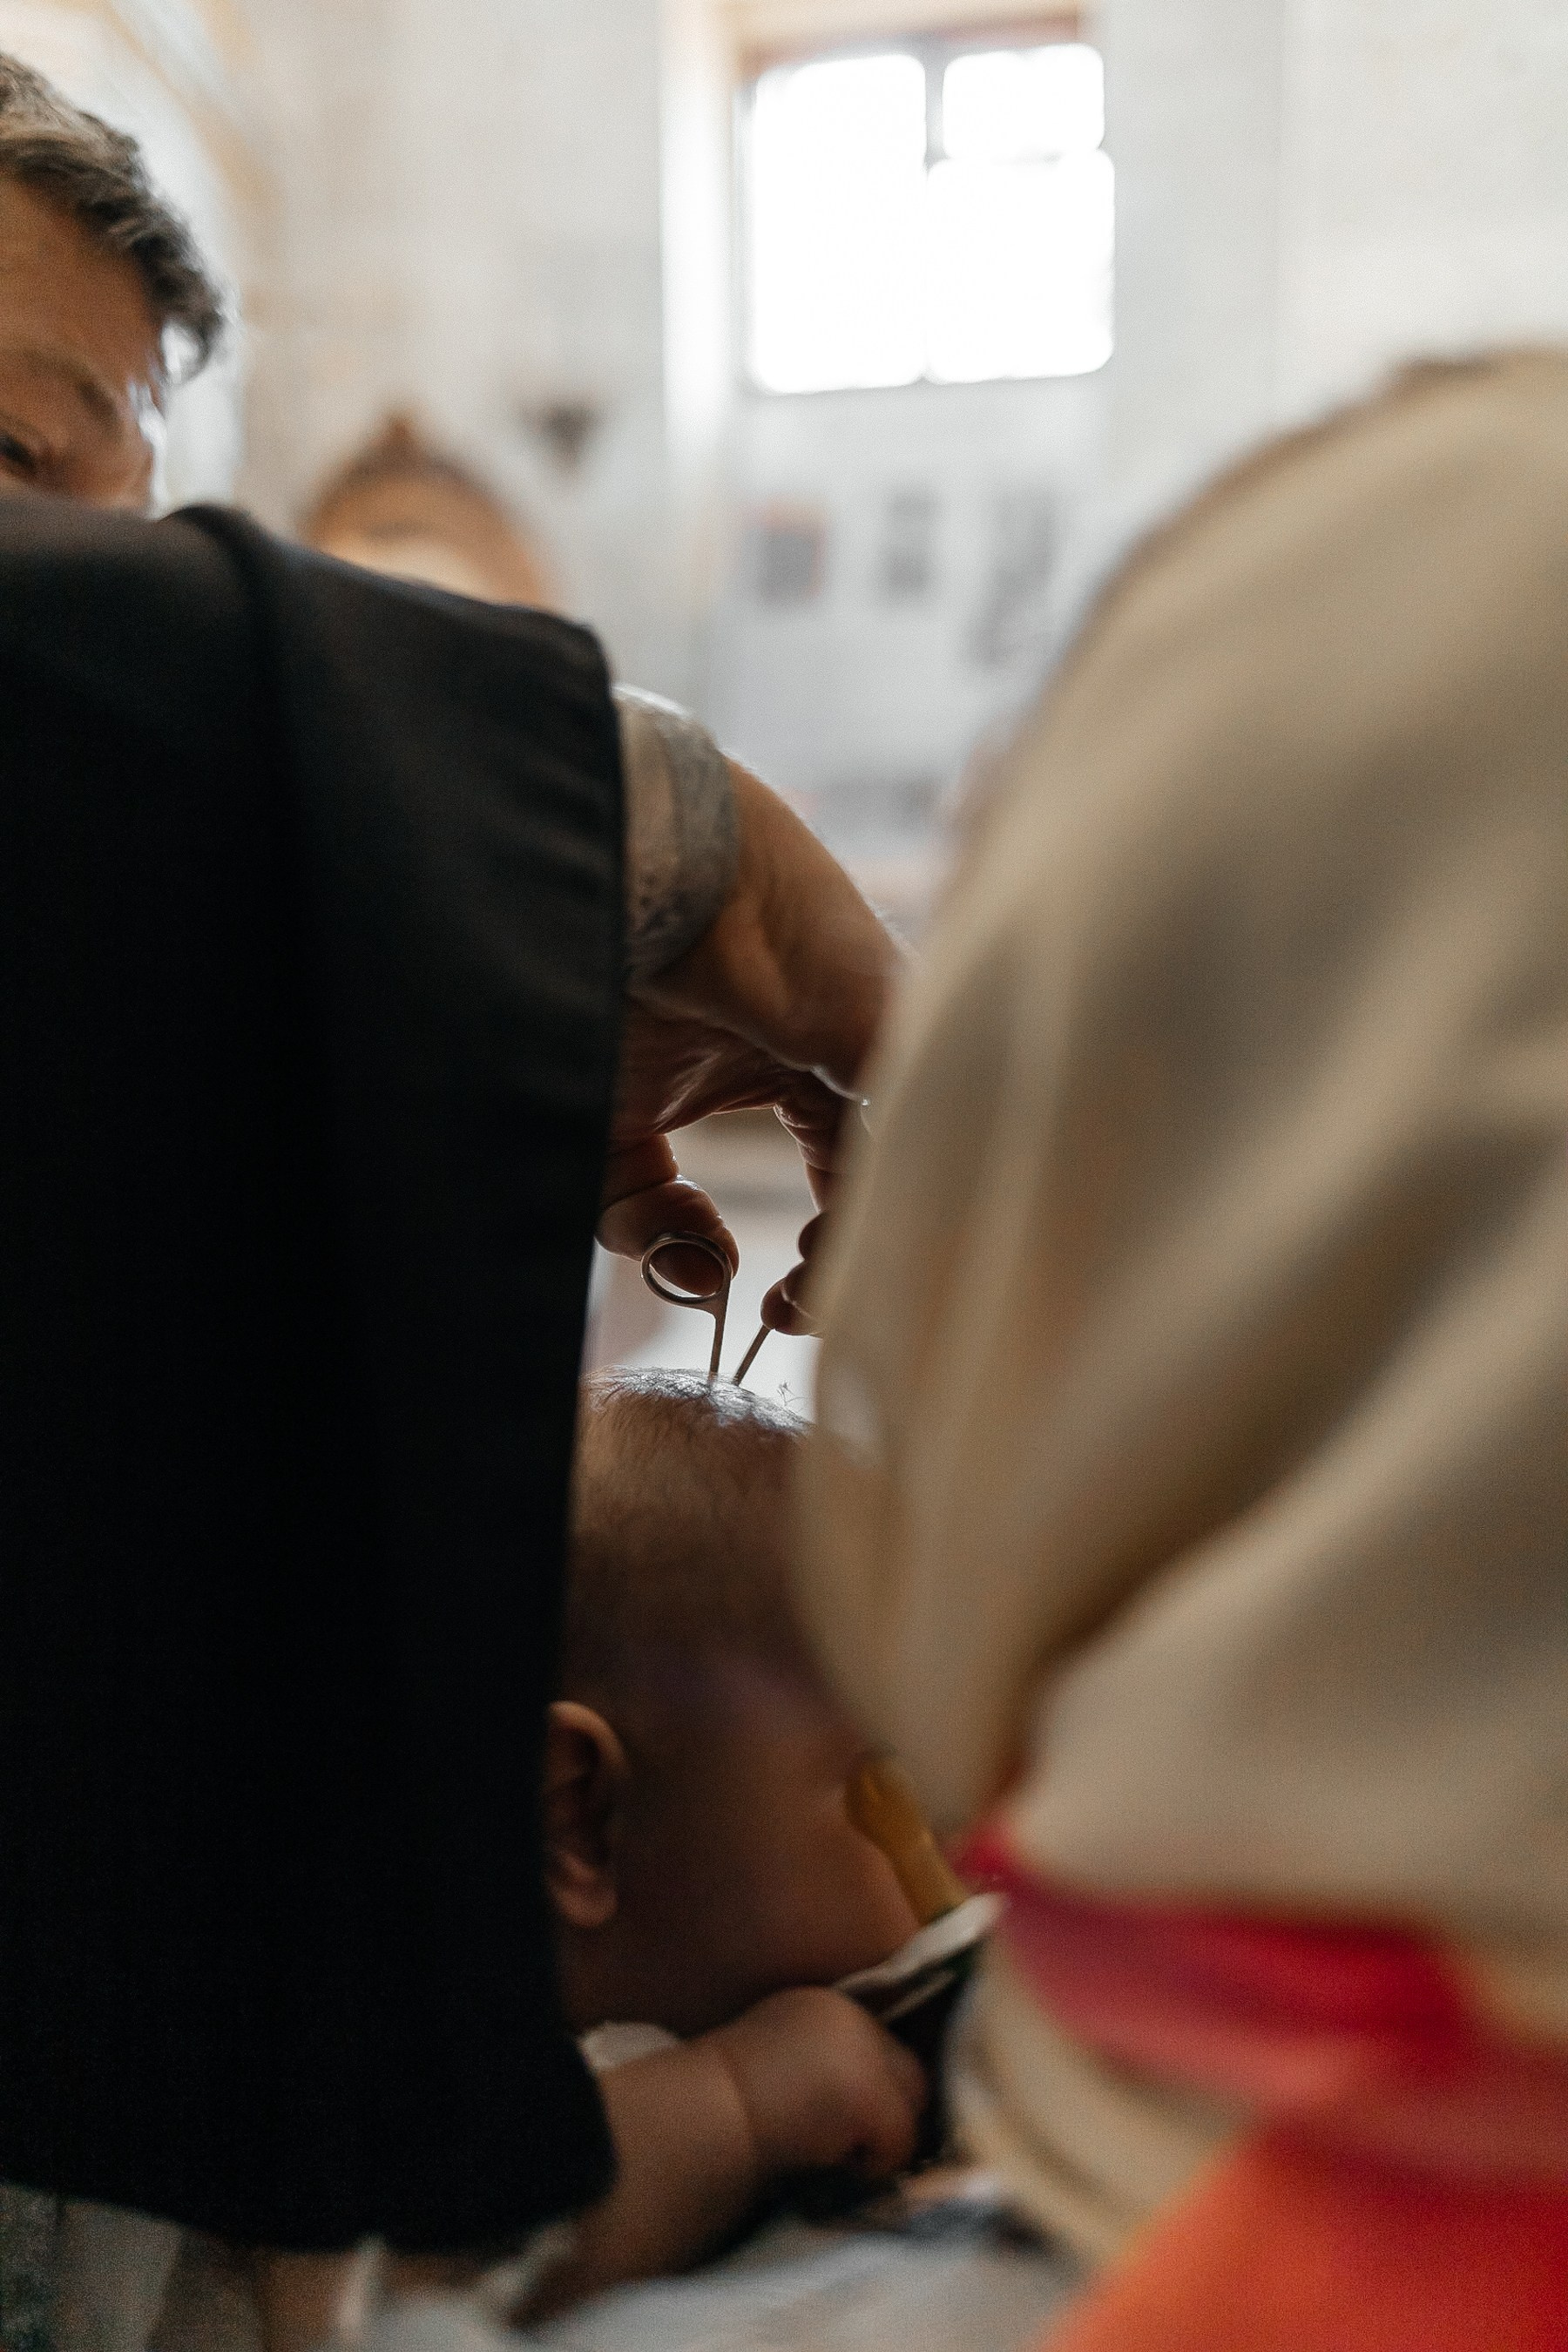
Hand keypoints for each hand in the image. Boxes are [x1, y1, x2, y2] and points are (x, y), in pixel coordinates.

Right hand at [599, 766, 900, 1327]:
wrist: (599, 861)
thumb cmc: (596, 969)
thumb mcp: (603, 1129)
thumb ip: (645, 1217)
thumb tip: (708, 1278)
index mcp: (803, 1064)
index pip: (850, 1187)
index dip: (815, 1266)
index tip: (755, 1304)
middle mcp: (857, 1047)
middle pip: (900, 1185)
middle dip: (845, 1272)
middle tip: (785, 1311)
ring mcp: (882, 1027)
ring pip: (917, 1162)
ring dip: (862, 1248)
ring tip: (799, 1288)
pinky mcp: (886, 1013)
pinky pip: (918, 1124)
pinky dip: (885, 1196)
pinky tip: (833, 1241)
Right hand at [708, 1986, 926, 2182]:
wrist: (702, 2118)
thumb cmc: (719, 2104)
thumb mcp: (770, 2060)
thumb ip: (816, 2063)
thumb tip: (853, 2106)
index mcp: (822, 2005)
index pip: (882, 2043)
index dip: (878, 2084)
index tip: (854, 2120)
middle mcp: (852, 2015)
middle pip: (910, 2070)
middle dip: (891, 2110)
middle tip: (860, 2147)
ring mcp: (865, 2050)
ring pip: (914, 2105)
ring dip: (883, 2137)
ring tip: (838, 2155)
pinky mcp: (871, 2094)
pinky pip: (900, 2143)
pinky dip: (873, 2165)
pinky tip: (829, 2162)